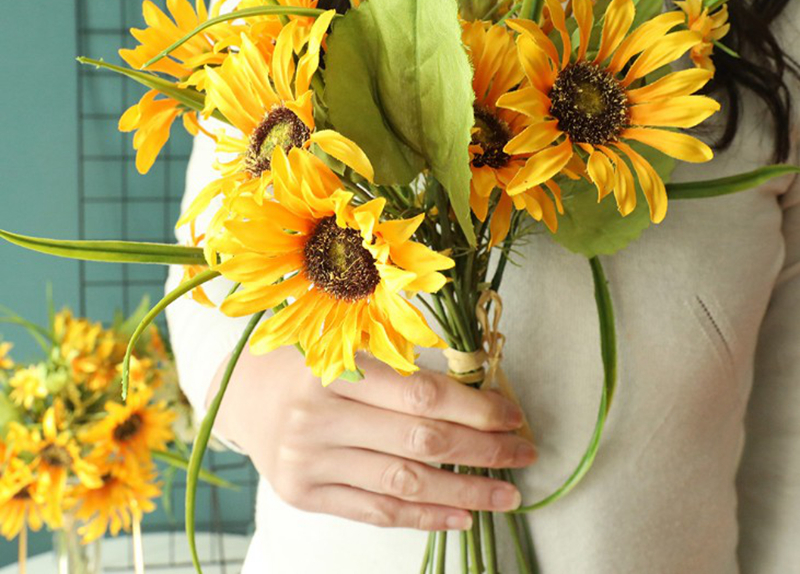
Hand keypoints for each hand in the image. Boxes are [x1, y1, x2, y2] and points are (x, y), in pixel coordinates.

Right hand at [211, 346, 536, 530]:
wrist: (240, 391)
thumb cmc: (304, 356)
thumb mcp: (347, 341)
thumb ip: (403, 364)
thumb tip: (478, 392)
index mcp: (331, 367)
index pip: (420, 396)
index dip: (474, 408)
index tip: (512, 415)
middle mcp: (315, 417)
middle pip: (419, 442)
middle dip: (482, 451)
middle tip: (524, 454)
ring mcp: (307, 462)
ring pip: (403, 483)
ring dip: (465, 492)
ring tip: (507, 493)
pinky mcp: (303, 494)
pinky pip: (375, 511)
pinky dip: (423, 516)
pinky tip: (461, 515)